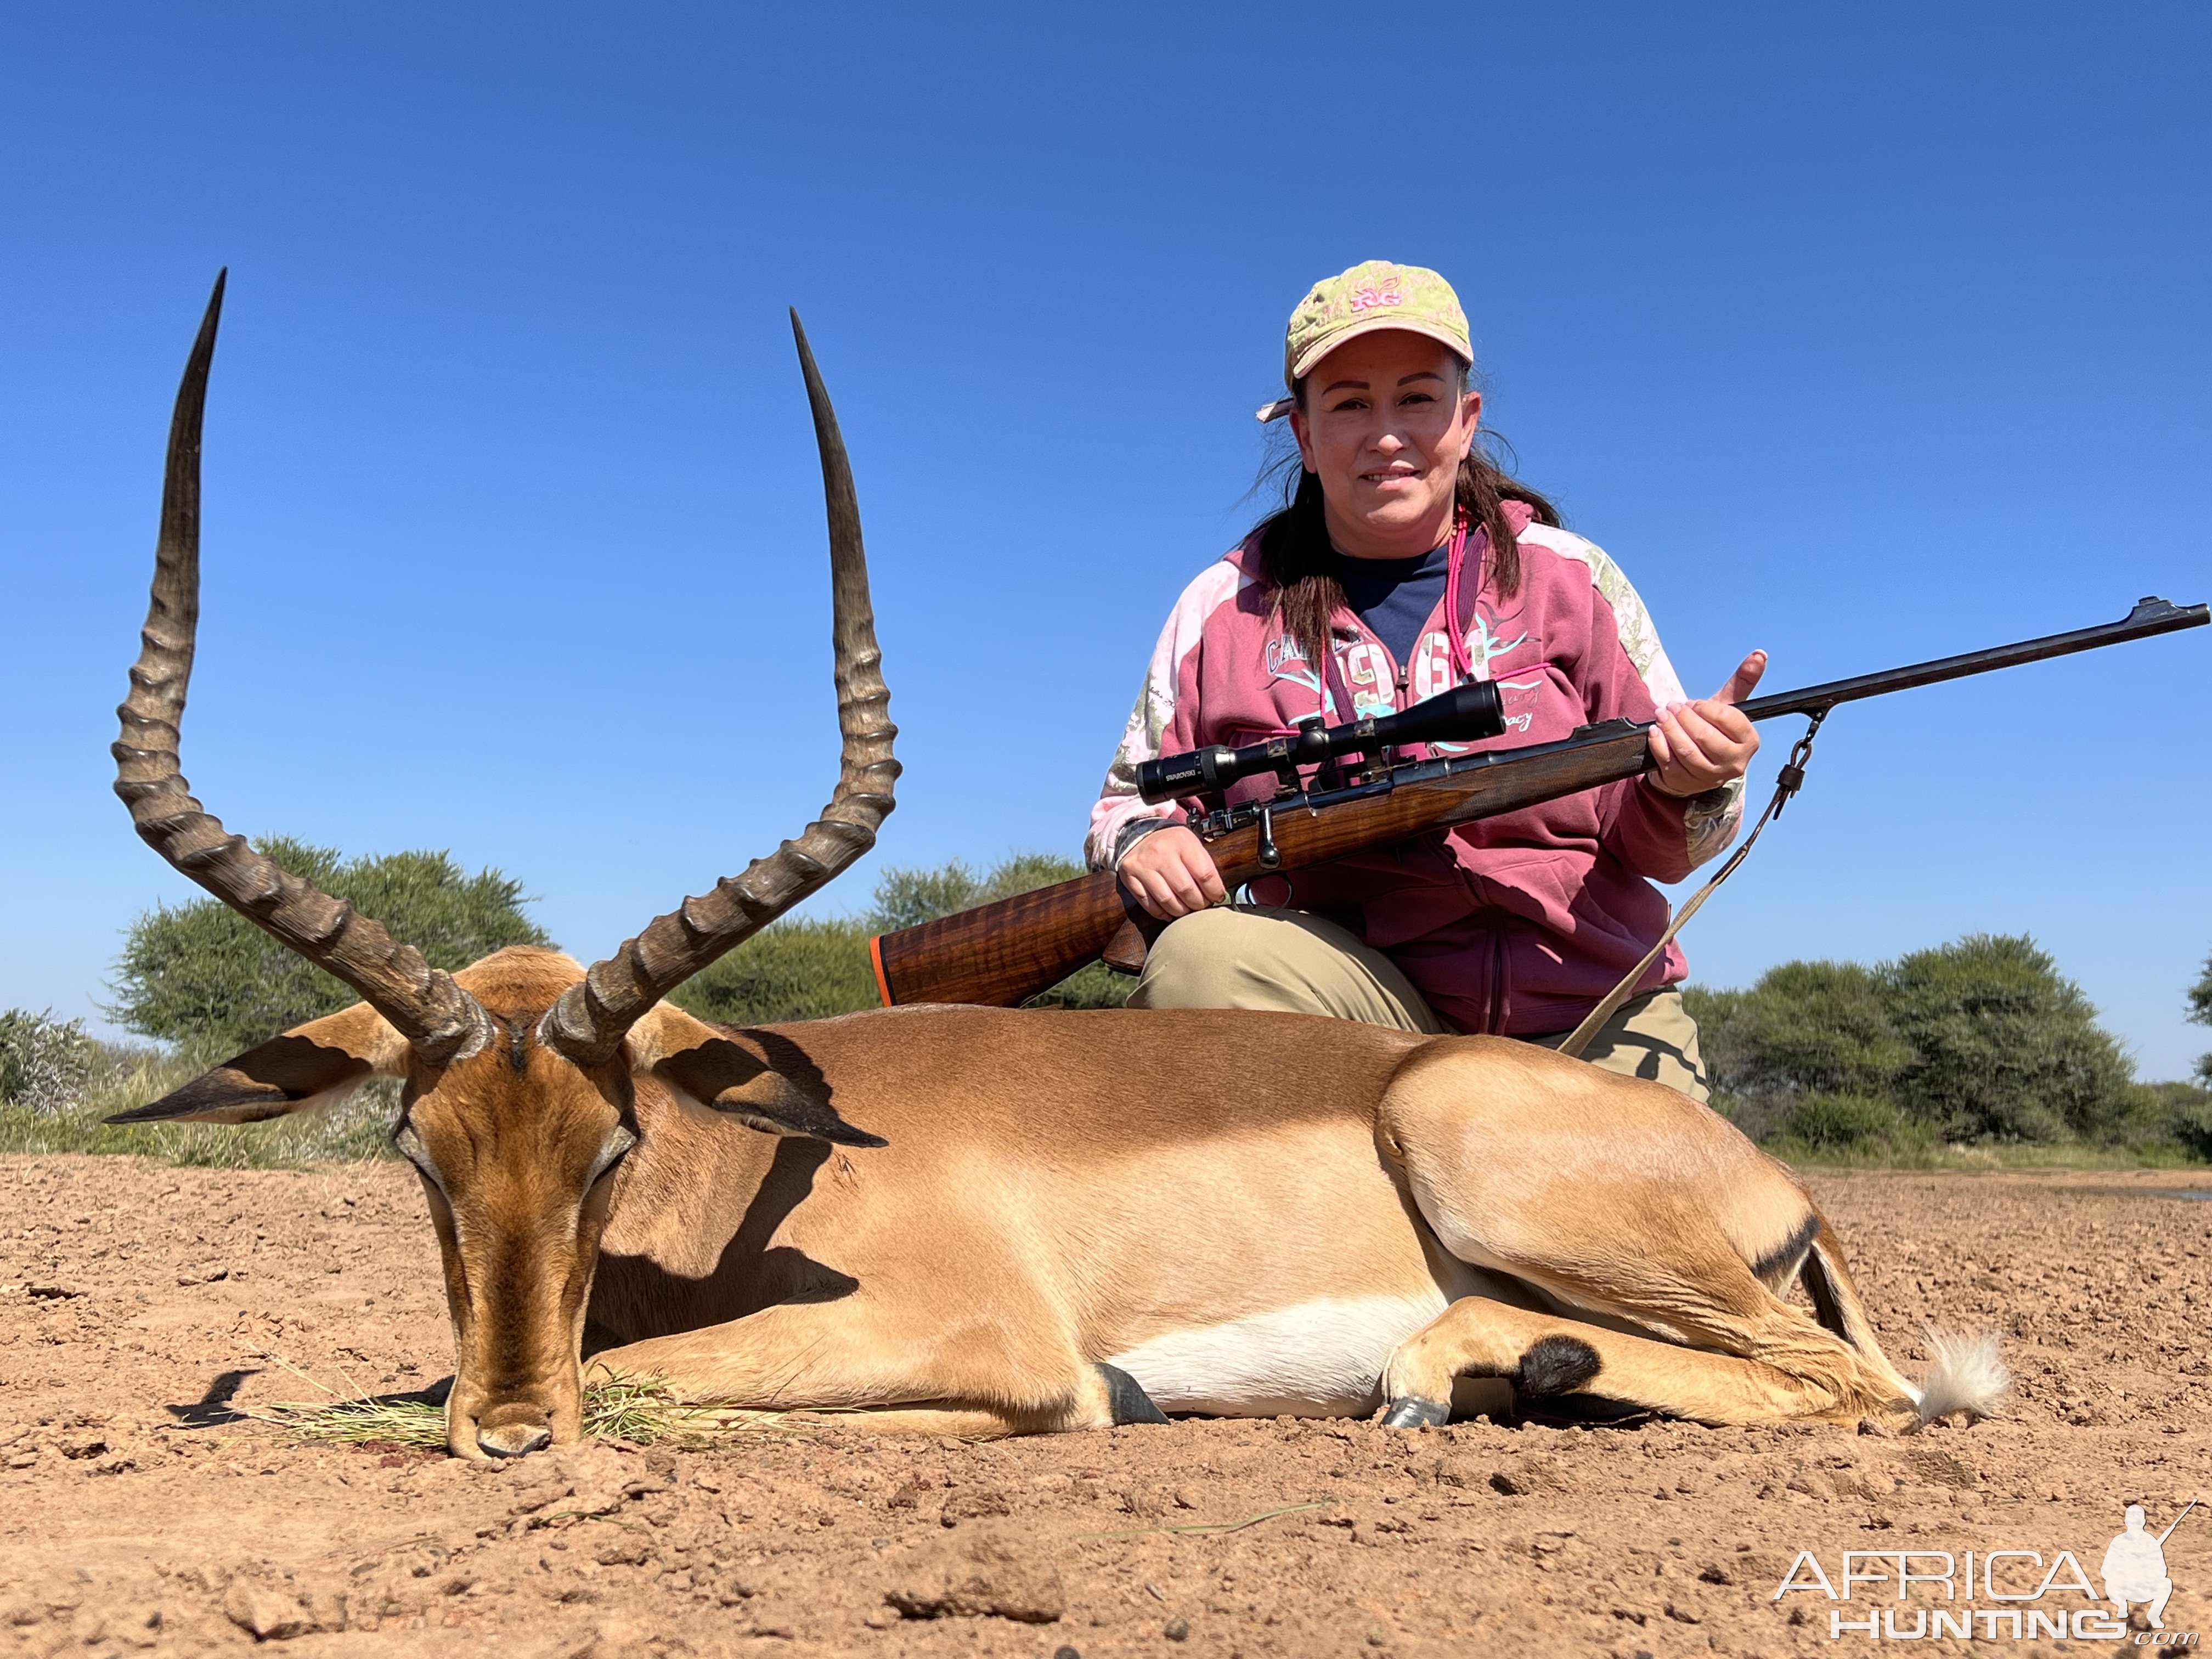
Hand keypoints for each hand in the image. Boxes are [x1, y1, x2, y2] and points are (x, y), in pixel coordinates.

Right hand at [1117, 825, 1227, 920]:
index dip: (1214, 891)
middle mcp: (1161, 852)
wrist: (1139, 835)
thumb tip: (1216, 893)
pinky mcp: (1130, 878)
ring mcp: (1144, 866)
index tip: (1217, 897)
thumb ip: (1203, 865)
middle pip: (1186, 890)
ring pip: (1167, 901)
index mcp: (1181, 841)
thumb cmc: (1170, 843)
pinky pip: (1149, 904)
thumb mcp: (1190, 843)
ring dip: (1181, 911)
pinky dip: (1162, 913)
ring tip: (1186, 909)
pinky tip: (1169, 911)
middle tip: (1201, 905)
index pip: (1204, 874)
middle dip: (1198, 904)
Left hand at [1648, 650, 1764, 796]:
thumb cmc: (1715, 730)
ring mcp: (1709, 776)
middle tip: (1672, 706)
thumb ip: (1742, 681)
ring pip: (1687, 751)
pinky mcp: (1686, 782)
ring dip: (1670, 729)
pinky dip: (1659, 744)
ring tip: (1661, 714)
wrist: (1696, 763)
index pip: (1729, 720)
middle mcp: (1734, 763)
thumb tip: (1760, 654)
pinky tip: (1655, 731)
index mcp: (1749, 742)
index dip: (1708, 709)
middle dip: (1685, 718)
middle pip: (1706, 737)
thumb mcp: (1729, 706)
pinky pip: (1670, 762)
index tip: (1695, 703)